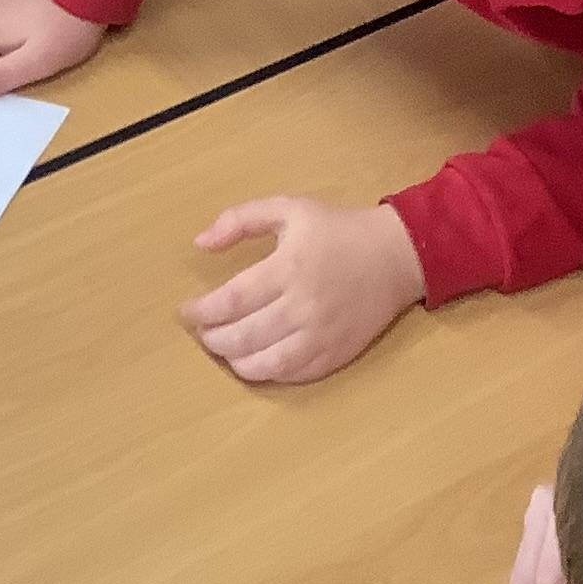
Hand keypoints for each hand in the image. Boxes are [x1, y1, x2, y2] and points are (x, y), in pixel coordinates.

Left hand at [180, 197, 424, 384]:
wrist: (396, 257)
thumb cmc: (337, 230)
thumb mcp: (289, 209)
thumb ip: (241, 219)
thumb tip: (200, 243)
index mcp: (289, 267)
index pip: (232, 299)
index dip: (202, 311)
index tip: (186, 311)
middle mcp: (303, 305)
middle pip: (243, 337)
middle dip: (213, 339)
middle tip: (203, 332)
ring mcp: (321, 335)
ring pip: (265, 364)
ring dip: (235, 361)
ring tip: (225, 349)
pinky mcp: (335, 354)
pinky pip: (293, 375)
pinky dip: (267, 373)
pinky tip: (256, 361)